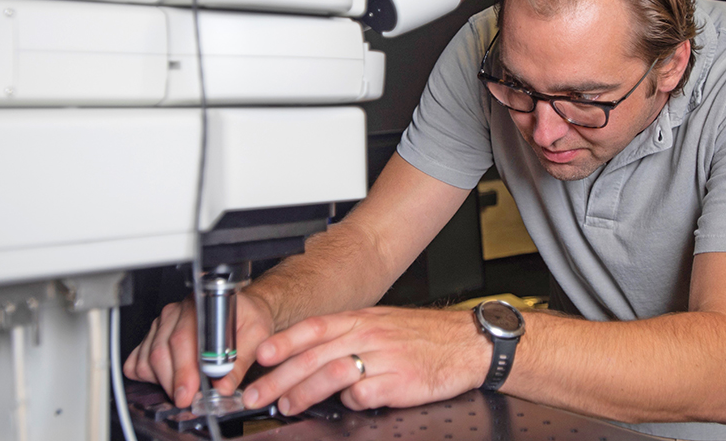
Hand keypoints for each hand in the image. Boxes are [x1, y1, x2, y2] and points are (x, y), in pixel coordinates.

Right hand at [123, 291, 274, 407]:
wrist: (243, 309)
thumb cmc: (248, 317)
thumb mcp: (256, 335)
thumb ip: (241, 360)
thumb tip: (223, 386)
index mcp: (201, 306)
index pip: (183, 339)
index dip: (183, 370)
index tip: (188, 393)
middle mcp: (177, 312)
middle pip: (162, 352)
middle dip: (173, 383)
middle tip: (187, 400)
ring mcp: (162, 324)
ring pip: (148, 358)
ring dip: (162, 381)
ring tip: (183, 392)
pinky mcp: (153, 336)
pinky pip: (138, 360)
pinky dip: (148, 376)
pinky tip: (166, 380)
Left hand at [240, 307, 490, 415]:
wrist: (468, 344)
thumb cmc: (425, 337)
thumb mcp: (383, 324)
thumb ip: (349, 338)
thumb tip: (313, 356)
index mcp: (363, 320)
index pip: (314, 327)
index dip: (285, 341)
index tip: (262, 356)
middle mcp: (370, 335)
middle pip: (315, 355)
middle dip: (280, 376)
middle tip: (258, 393)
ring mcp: (385, 357)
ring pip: (333, 373)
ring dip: (305, 391)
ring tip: (288, 405)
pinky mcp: (401, 381)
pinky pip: (365, 393)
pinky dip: (351, 401)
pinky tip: (346, 404)